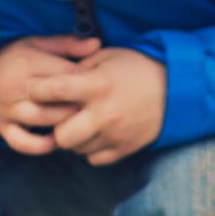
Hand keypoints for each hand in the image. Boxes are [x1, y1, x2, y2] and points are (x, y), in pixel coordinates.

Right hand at [0, 34, 102, 154]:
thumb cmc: (17, 59)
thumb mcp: (38, 44)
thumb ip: (68, 44)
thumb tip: (97, 44)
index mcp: (27, 62)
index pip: (65, 74)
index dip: (87, 82)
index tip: (99, 86)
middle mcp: (15, 86)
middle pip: (55, 97)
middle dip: (78, 102)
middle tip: (95, 107)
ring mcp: (7, 109)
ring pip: (41, 119)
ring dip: (64, 123)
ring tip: (79, 122)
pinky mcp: (2, 127)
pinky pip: (21, 142)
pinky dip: (40, 146)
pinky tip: (56, 142)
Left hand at [28, 47, 167, 165]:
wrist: (176, 90)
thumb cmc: (137, 68)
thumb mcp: (106, 56)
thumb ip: (77, 67)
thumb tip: (50, 79)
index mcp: (97, 85)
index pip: (52, 91)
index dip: (38, 92)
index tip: (39, 91)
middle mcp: (104, 113)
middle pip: (61, 136)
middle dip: (57, 127)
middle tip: (62, 117)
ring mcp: (116, 134)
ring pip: (76, 150)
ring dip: (74, 138)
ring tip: (82, 123)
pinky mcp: (125, 148)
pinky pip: (94, 159)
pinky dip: (92, 149)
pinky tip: (98, 133)